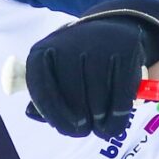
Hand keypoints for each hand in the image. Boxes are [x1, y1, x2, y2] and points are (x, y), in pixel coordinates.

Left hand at [23, 9, 158, 137]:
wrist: (111, 29)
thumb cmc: (77, 61)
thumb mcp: (54, 71)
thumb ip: (44, 94)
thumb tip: (33, 113)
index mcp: (42, 52)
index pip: (42, 92)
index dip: (55, 117)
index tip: (66, 129)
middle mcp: (68, 45)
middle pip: (73, 100)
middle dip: (79, 124)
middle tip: (83, 130)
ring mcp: (99, 46)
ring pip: (98, 104)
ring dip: (99, 124)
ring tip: (99, 125)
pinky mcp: (125, 50)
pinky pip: (121, 98)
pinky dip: (117, 117)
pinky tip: (113, 123)